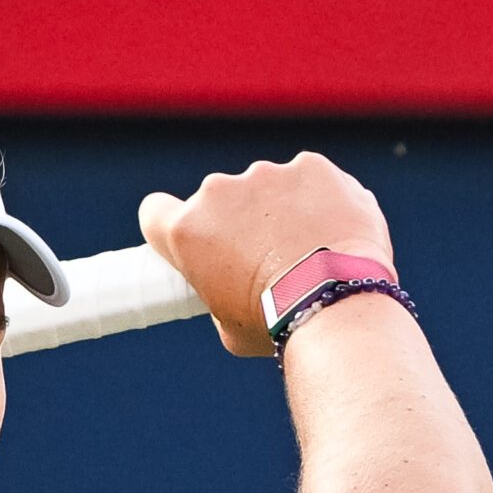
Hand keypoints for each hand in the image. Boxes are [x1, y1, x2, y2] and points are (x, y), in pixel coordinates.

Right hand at [137, 153, 395, 358]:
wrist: (337, 304)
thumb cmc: (277, 324)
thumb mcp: (226, 325)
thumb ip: (218, 289)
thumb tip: (232, 284)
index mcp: (186, 230)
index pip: (155, 212)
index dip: (170, 226)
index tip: (193, 241)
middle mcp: (218, 192)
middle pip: (217, 201)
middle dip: (235, 222)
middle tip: (264, 259)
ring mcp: (266, 175)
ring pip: (266, 187)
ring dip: (278, 209)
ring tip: (309, 249)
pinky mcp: (311, 166)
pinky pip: (309, 179)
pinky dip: (319, 198)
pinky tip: (334, 230)